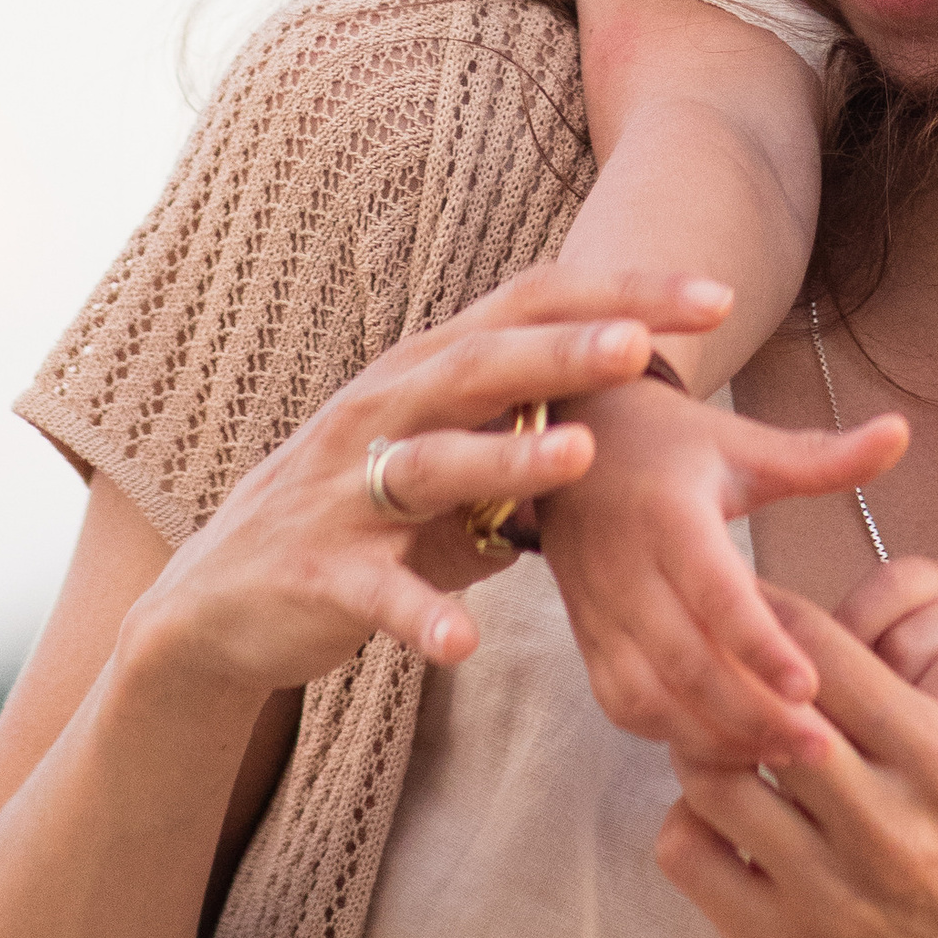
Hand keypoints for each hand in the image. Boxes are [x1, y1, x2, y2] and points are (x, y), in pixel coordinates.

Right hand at [119, 266, 729, 708]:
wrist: (221, 598)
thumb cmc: (367, 520)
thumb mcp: (453, 462)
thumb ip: (532, 431)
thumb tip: (649, 412)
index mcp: (432, 372)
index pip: (534, 307)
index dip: (622, 294)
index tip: (716, 296)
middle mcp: (387, 409)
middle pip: (482, 363)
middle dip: (564, 351)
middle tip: (640, 346)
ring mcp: (346, 490)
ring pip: (432, 463)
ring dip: (504, 458)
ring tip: (579, 455)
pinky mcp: (318, 573)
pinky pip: (375, 592)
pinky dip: (418, 615)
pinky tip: (462, 643)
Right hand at [541, 380, 907, 766]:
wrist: (575, 446)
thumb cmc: (672, 445)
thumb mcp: (743, 444)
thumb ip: (822, 455)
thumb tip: (900, 433)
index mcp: (667, 515)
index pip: (714, 592)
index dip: (760, 646)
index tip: (812, 688)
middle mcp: (623, 570)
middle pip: (685, 661)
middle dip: (752, 714)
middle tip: (823, 749)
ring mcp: (598, 612)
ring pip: (649, 696)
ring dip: (715, 735)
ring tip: (786, 755)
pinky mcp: (587, 641)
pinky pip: (623, 705)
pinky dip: (672, 735)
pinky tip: (730, 749)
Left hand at [656, 587, 937, 937]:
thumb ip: (900, 687)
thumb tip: (794, 618)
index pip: (825, 657)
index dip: (768, 615)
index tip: (741, 603)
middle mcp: (889, 829)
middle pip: (764, 716)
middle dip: (724, 680)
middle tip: (706, 664)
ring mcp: (831, 896)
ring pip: (713, 783)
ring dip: (696, 748)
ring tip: (708, 739)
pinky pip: (688, 853)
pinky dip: (686, 818)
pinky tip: (714, 813)